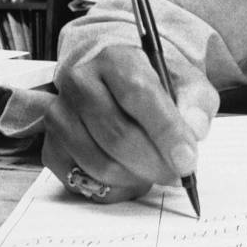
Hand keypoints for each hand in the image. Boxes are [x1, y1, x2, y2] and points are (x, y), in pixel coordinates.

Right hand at [42, 45, 218, 202]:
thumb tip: (194, 130)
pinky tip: (132, 176)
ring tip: (156, 171)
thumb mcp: (188, 85)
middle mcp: (80, 82)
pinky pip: (81, 180)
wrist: (122, 86)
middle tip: (178, 175)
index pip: (140, 95)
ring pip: (100, 163)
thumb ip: (196, 104)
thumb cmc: (158, 87)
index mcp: (116, 59)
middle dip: (154, 163)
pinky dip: (113, 188)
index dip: (166, 132)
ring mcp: (60, 114)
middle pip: (118, 135)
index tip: (187, 161)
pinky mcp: (50, 145)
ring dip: (135, 177)